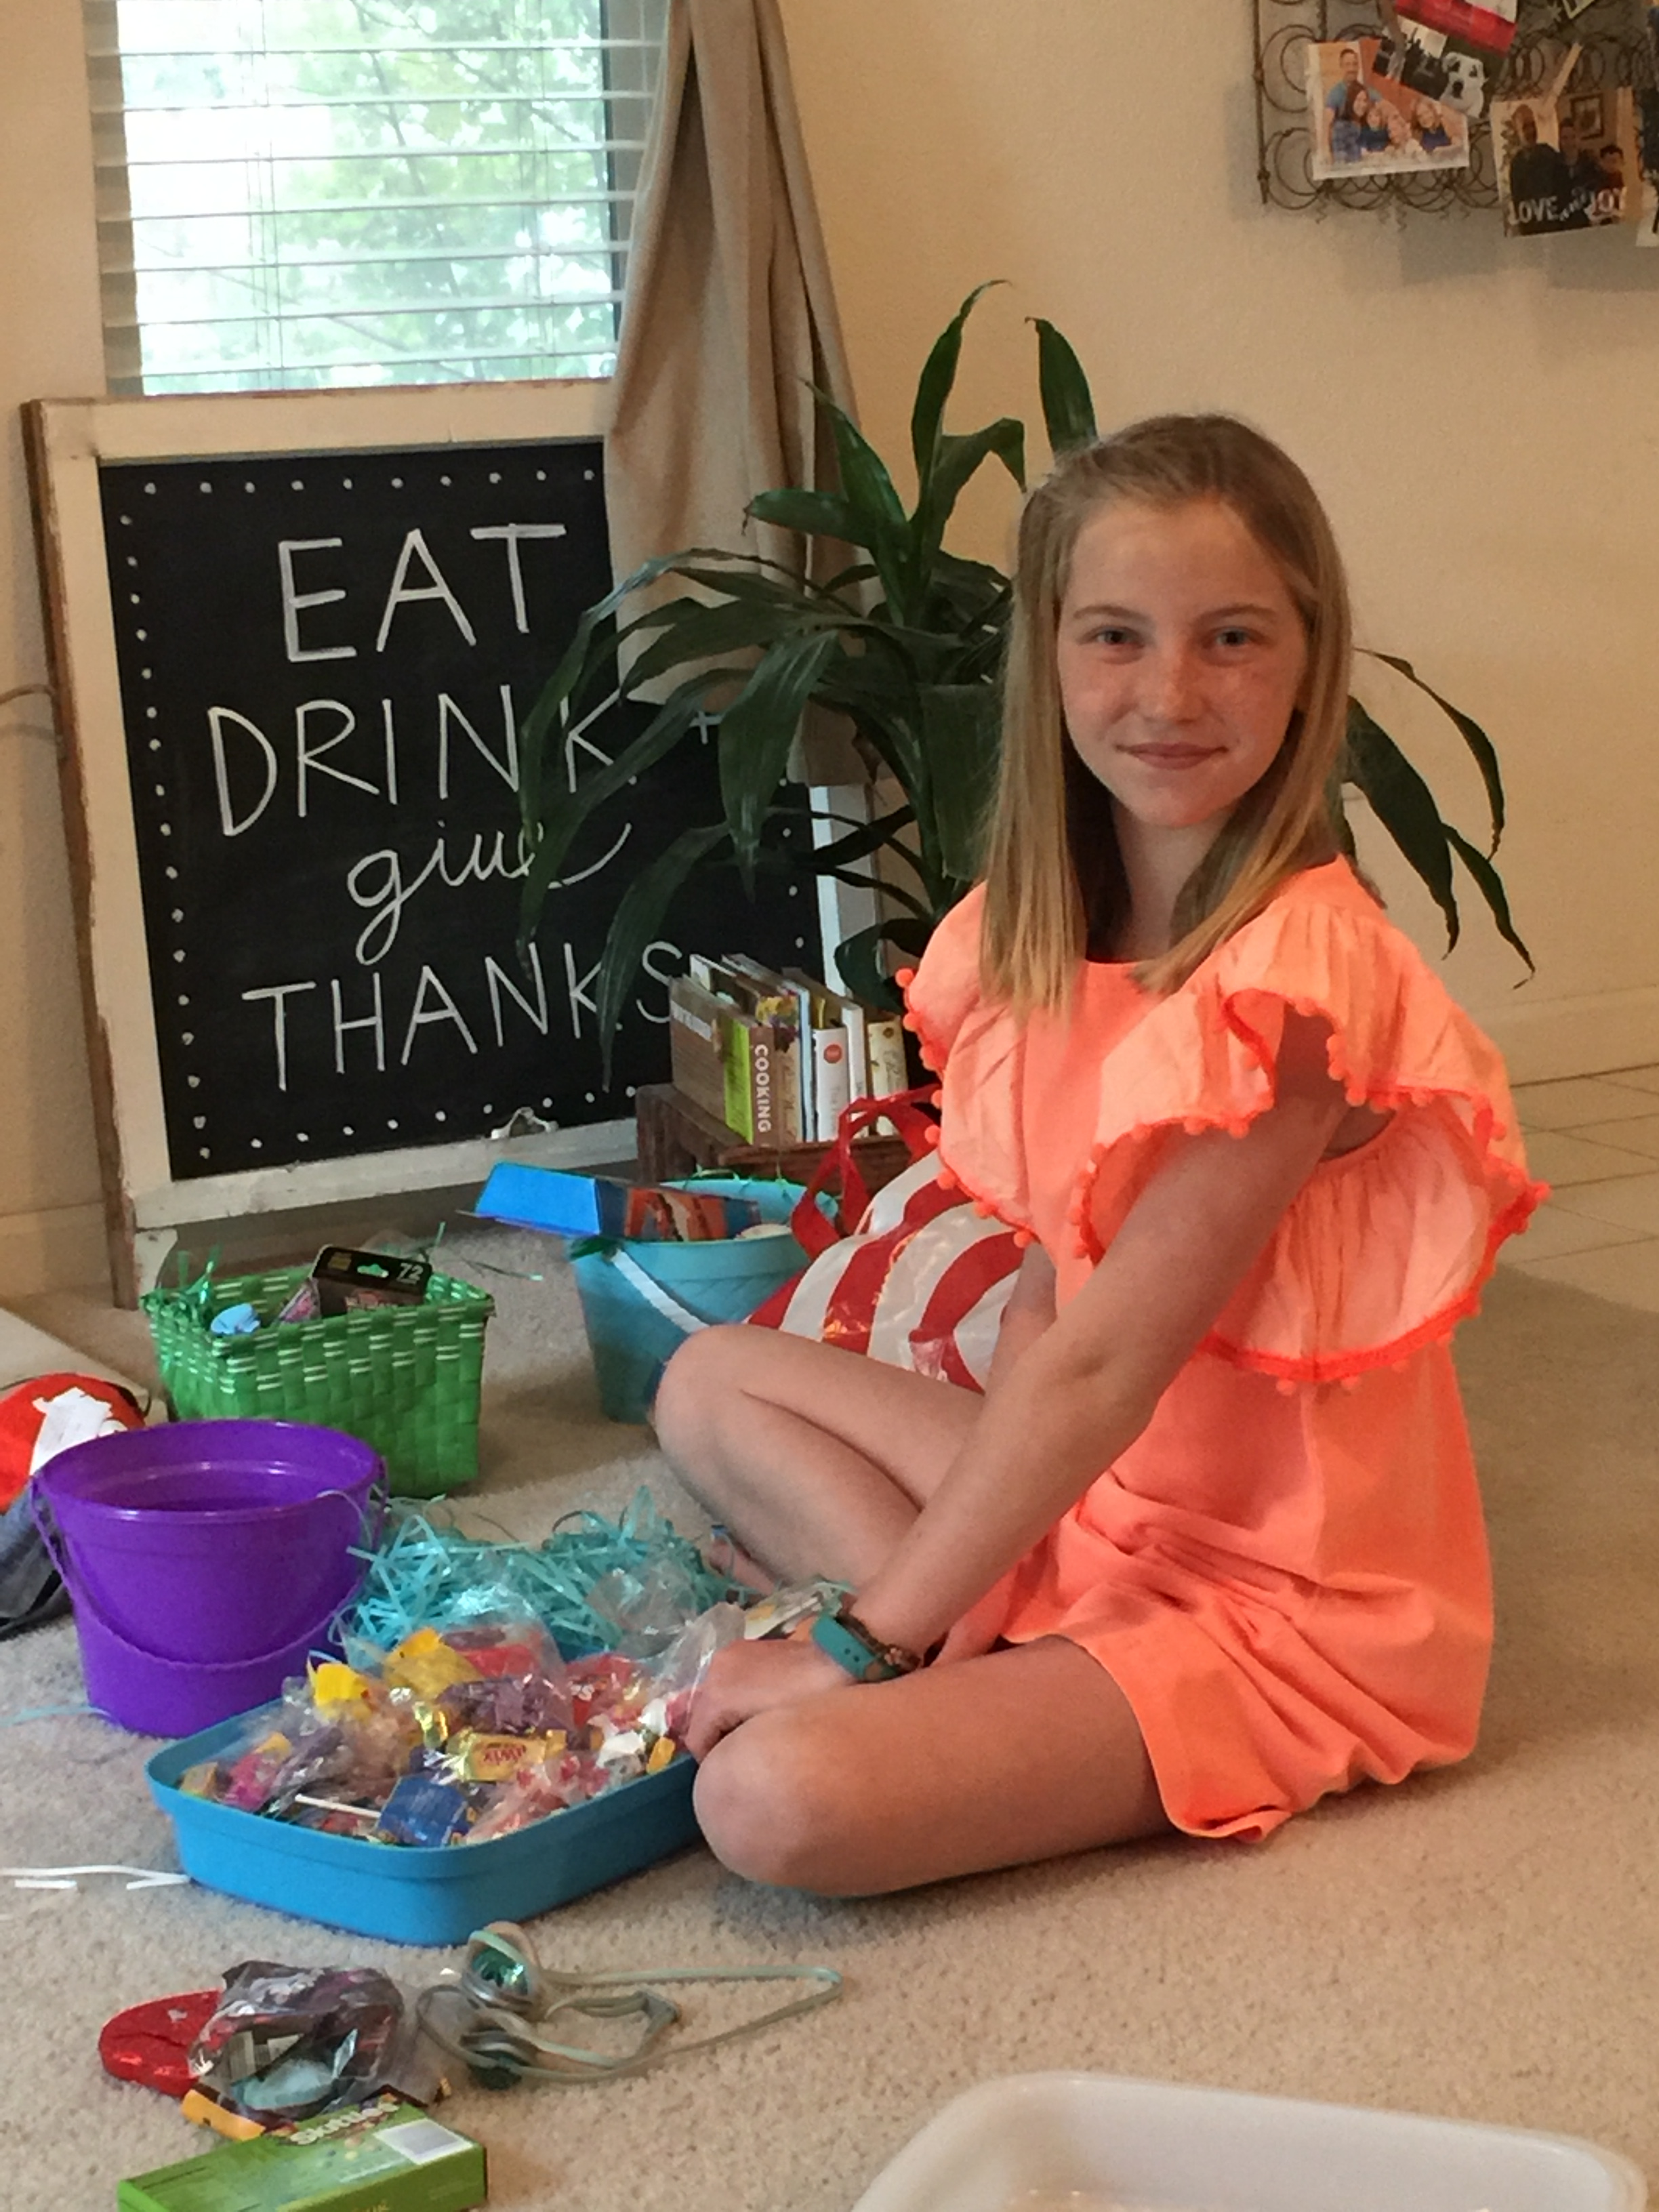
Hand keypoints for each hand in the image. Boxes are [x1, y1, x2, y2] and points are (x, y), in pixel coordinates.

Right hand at [684, 1634, 849, 1759]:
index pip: (697, 1739)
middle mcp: (716, 1667)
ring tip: (758, 1733)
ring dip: (729, 1720)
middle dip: (719, 1739)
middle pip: (702, 1717)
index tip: (739, 1770)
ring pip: (715, 1701)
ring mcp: (731, 1655)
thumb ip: (737, 1751)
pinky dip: (737, 1703)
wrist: (843, 1660)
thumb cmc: (810, 1702)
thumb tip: (724, 1766)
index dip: (713, 1762)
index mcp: (718, 1690)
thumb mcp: (772, 1735)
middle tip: (750, 1752)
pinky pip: (729, 1686)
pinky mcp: (746, 1650)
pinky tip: (763, 1711)